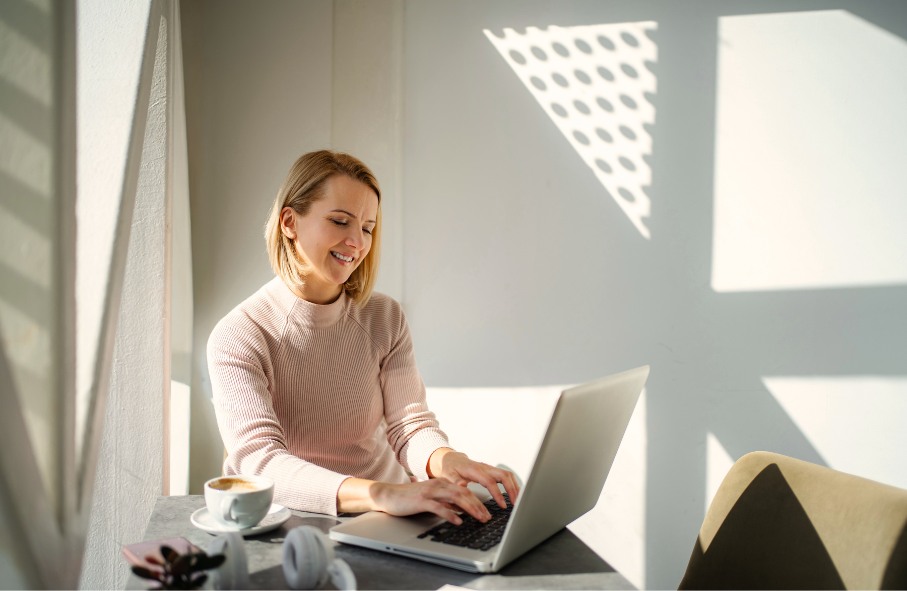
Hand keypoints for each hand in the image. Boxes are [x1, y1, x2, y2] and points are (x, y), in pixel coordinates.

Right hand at [367, 479, 491, 524]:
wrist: (389, 495)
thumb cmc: (410, 499)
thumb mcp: (432, 498)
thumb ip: (446, 502)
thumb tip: (461, 510)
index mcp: (442, 483)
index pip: (465, 491)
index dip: (478, 502)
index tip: (487, 512)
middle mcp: (438, 485)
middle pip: (464, 494)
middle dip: (478, 506)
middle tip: (488, 517)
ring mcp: (430, 492)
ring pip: (456, 498)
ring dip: (470, 509)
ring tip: (479, 518)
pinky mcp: (422, 501)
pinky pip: (439, 507)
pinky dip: (451, 514)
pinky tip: (458, 521)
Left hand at [429, 449, 519, 509]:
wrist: (451, 460)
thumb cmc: (450, 468)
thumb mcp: (448, 475)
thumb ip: (454, 481)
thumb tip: (461, 485)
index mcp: (475, 470)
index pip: (490, 481)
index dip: (497, 493)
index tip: (503, 505)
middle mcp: (485, 468)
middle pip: (504, 475)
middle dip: (512, 489)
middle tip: (516, 504)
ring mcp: (489, 469)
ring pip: (507, 475)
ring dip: (515, 487)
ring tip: (518, 501)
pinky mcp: (492, 471)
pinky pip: (506, 476)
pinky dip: (512, 485)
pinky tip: (515, 494)